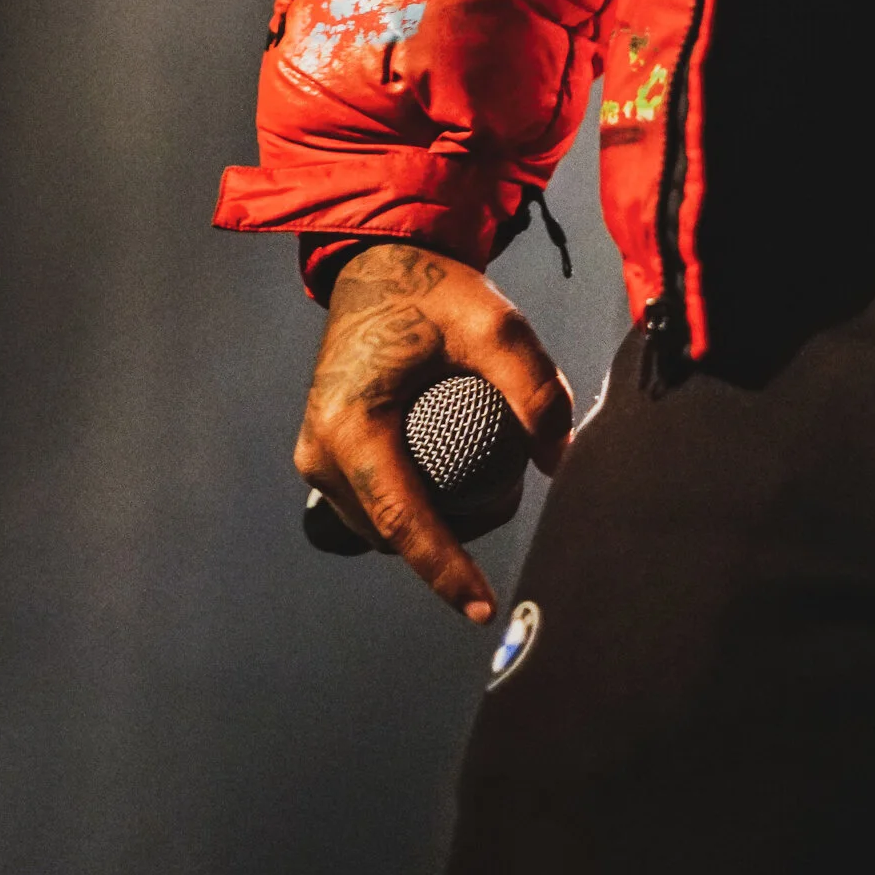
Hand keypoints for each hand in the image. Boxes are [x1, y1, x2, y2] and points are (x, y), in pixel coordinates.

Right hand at [295, 247, 574, 625]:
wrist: (380, 265)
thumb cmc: (432, 291)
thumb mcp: (496, 325)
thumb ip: (534, 389)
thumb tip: (559, 461)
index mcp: (351, 425)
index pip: (404, 520)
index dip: (446, 570)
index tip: (483, 609)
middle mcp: (319, 451)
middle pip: (392, 532)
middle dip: (451, 544)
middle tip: (512, 503)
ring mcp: (314, 456)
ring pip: (379, 527)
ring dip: (432, 529)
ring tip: (488, 493)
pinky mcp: (323, 454)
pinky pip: (370, 505)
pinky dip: (411, 509)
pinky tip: (453, 489)